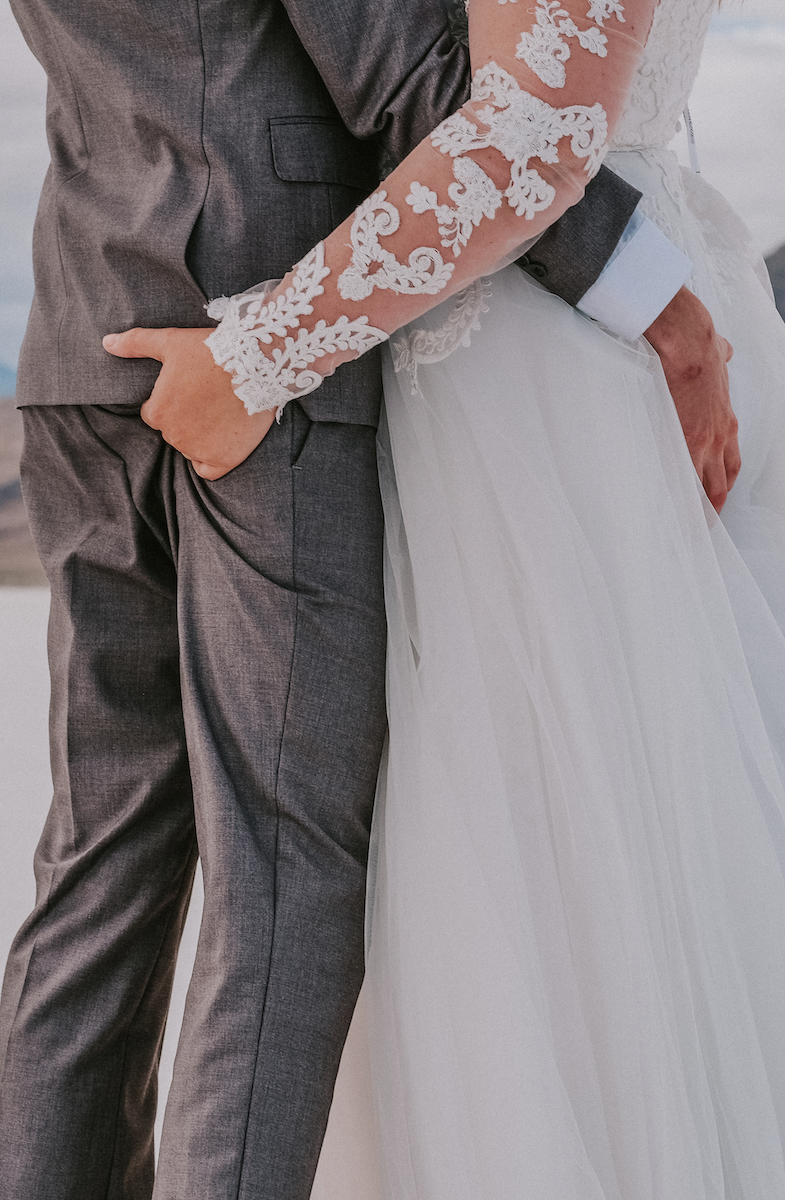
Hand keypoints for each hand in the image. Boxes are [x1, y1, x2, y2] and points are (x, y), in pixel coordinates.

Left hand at [102, 327, 275, 479]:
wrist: (255, 364)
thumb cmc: (211, 351)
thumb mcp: (170, 341)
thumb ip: (136, 344)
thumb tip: (107, 342)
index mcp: (158, 412)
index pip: (154, 415)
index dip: (171, 401)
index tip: (189, 389)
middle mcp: (174, 436)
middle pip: (173, 431)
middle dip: (186, 418)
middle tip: (207, 398)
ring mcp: (199, 450)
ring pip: (190, 449)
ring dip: (200, 436)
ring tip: (220, 412)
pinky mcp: (224, 459)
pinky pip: (208, 471)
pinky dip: (211, 460)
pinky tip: (220, 442)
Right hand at [644, 287, 738, 512]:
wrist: (690, 345)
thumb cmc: (698, 346)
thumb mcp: (719, 353)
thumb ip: (721, 357)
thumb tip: (722, 350)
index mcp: (726, 419)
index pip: (730, 461)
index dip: (723, 480)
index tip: (715, 492)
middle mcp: (721, 436)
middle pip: (722, 482)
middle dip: (714, 506)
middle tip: (703, 524)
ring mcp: (705, 443)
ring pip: (708, 489)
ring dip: (700, 511)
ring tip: (690, 530)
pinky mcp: (688, 443)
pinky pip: (687, 483)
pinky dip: (683, 502)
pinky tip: (676, 516)